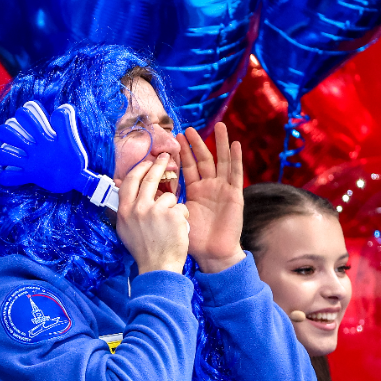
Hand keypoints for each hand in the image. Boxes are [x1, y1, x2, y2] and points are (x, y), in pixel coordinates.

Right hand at [115, 152, 189, 273]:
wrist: (158, 267)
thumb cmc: (144, 251)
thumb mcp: (126, 229)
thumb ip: (128, 209)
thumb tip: (127, 189)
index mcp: (124, 211)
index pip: (129, 181)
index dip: (139, 168)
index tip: (147, 162)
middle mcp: (137, 208)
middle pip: (149, 178)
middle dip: (159, 165)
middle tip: (166, 157)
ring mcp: (155, 210)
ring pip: (169, 196)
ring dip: (173, 207)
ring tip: (171, 225)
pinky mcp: (172, 214)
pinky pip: (181, 207)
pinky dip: (182, 218)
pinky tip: (178, 230)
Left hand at [177, 123, 245, 272]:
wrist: (211, 254)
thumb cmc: (192, 239)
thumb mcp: (175, 216)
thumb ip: (165, 202)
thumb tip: (144, 194)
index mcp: (194, 191)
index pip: (188, 167)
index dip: (182, 153)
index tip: (173, 138)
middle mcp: (209, 187)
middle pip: (203, 159)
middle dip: (196, 144)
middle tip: (188, 129)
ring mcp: (222, 189)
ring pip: (221, 161)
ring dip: (220, 143)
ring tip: (219, 126)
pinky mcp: (234, 194)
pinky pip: (235, 174)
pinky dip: (236, 159)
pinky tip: (236, 144)